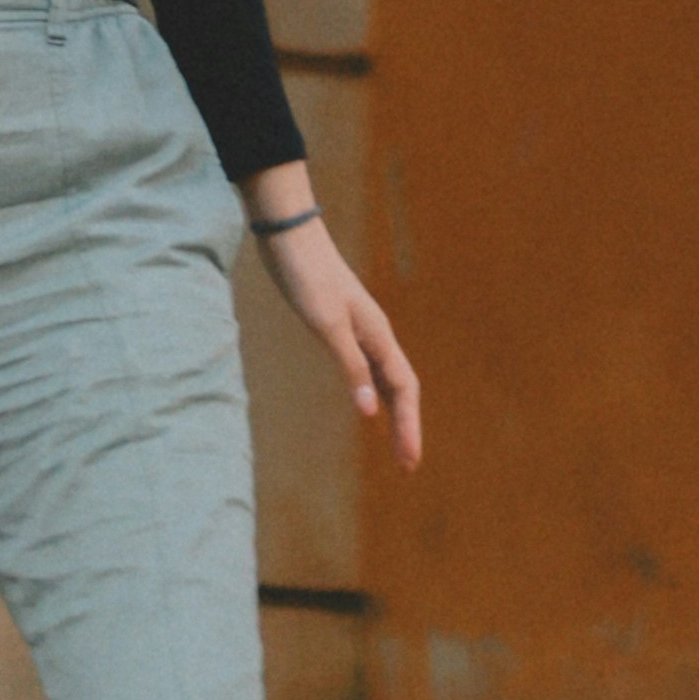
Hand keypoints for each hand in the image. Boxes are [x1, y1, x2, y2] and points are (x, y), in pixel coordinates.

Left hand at [252, 199, 423, 472]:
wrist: (288, 234)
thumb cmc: (306, 276)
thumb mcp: (326, 324)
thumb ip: (350, 366)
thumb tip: (370, 412)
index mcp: (377, 335)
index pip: (403, 389)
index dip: (408, 426)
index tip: (409, 461)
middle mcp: (375, 334)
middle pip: (401, 388)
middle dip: (406, 426)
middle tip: (407, 466)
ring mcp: (360, 329)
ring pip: (386, 378)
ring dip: (393, 412)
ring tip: (396, 444)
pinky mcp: (341, 325)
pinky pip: (368, 367)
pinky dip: (374, 391)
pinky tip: (369, 403)